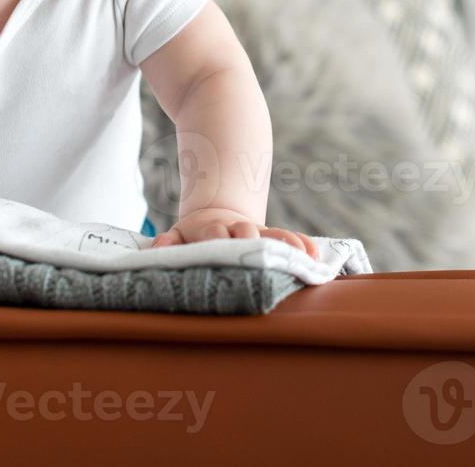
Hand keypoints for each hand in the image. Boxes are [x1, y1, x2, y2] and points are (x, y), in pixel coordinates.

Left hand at [149, 207, 318, 259]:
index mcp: (211, 230)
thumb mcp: (177, 237)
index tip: (221, 246)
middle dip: (251, 241)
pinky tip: (315, 255)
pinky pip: (290, 240)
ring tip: (301, 257)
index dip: (217, 239)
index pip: (214, 233)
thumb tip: (159, 248)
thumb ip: (168, 243)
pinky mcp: (272, 239)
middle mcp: (237, 230)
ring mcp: (257, 234)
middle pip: (245, 232)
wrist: (217, 216)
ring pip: (273, 235)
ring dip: (284, 245)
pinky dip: (302, 245)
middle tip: (258, 254)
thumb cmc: (193, 238)